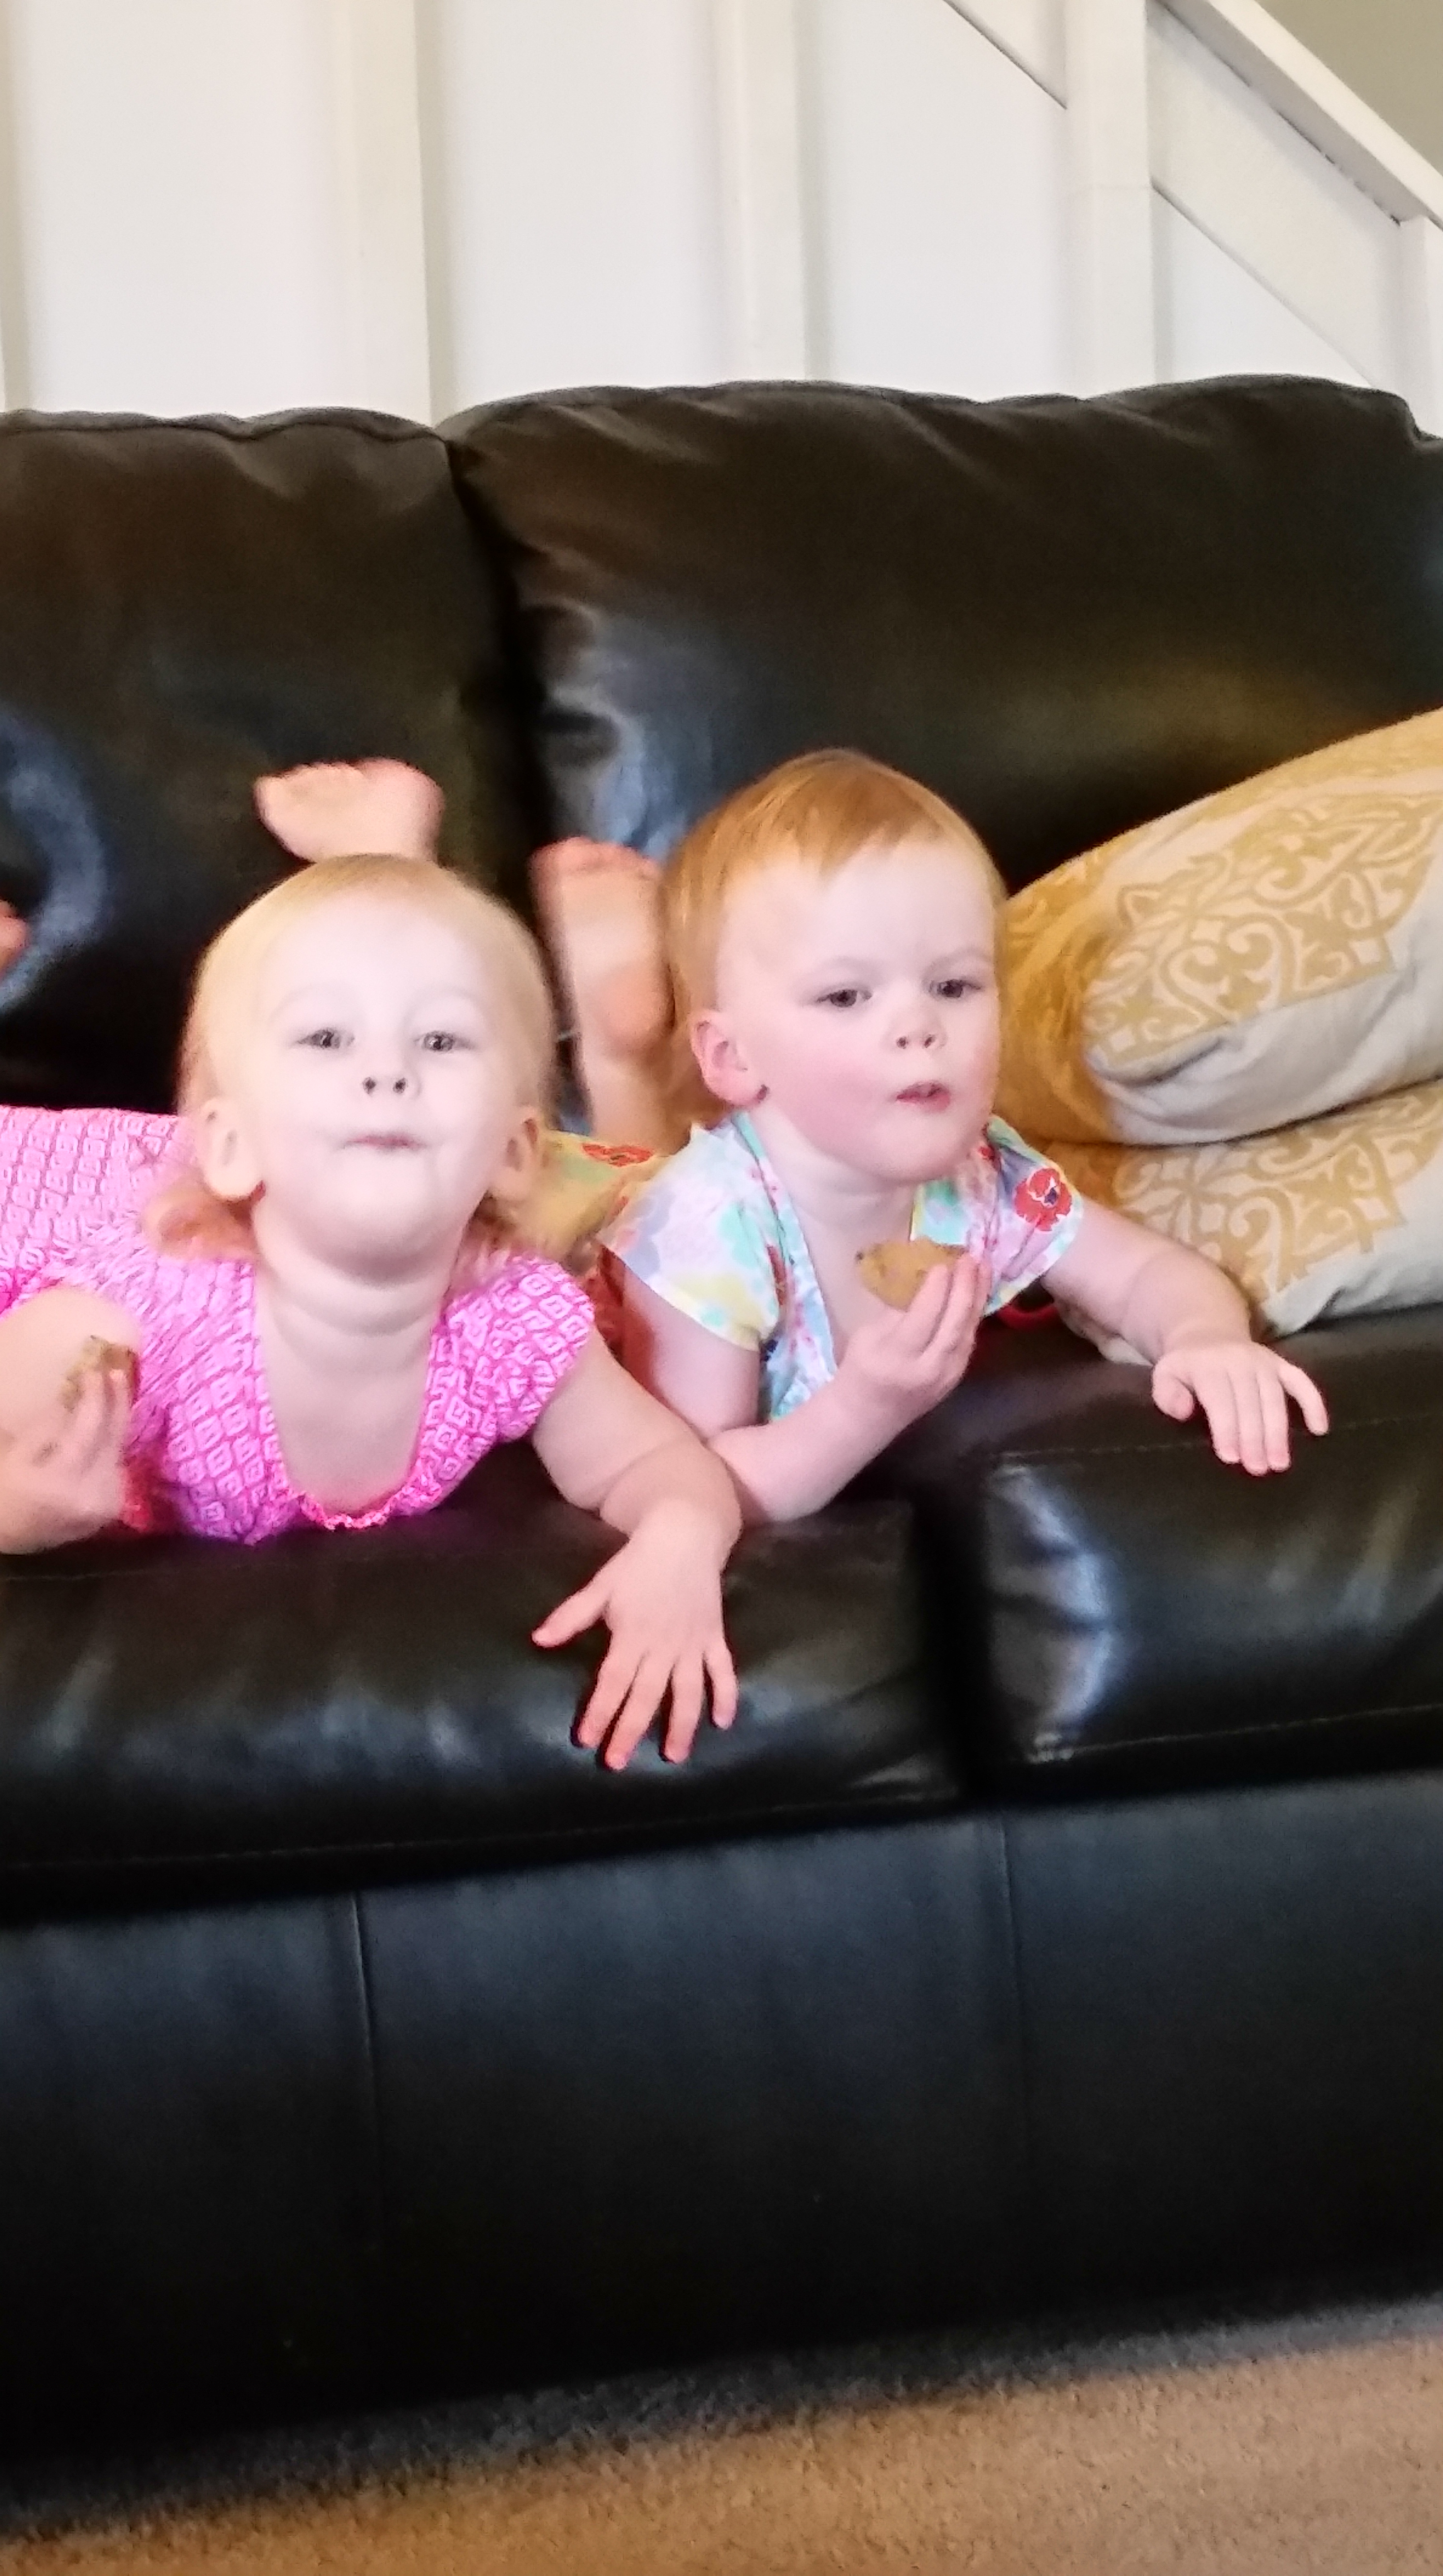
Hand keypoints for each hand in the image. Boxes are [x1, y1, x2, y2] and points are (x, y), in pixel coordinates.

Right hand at [0, 1363, 131, 1550]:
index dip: (96, 1396)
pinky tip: (111, 1419)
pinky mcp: (112, 1507)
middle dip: (117, 1400)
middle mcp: (93, 1493)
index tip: (94, 1369)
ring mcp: (107, 1503)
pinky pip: (117, 1463)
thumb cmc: (5, 1489)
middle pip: (114, 1437)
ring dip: (119, 1417)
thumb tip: (75, 1394)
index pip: (89, 1428)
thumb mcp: (16, 1453)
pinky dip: (114, 1439)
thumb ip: (46, 1426)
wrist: (10, 1535)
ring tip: (116, 1387)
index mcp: (62, 1480)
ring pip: (120, 1449)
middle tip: (116, 1370)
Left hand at [532, 1501, 737, 1770]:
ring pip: (688, 1691)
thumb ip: (571, 1616)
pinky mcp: (714, 1637)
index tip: (586, 1741)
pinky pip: (723, 1671)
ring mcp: (692, 1643)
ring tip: (673, 1757)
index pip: (612, 1682)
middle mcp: (663, 1645)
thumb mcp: (600, 1586)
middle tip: (617, 1764)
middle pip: (646, 1695)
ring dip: (681, 1725)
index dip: (599, 1712)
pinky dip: (726, 1695)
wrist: (685, 1534)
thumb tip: (538, 1639)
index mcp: (631, 1634)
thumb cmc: (637, 1563)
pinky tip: (723, 1723)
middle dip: (630, 1730)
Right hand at [838, 1253, 989, 1440]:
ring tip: (984, 1268)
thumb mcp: (866, 1337)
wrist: (867, 1417)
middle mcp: (927, 1370)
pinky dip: (974, 1316)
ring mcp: (946, 1378)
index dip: (936, 1289)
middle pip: (953, 1325)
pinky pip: (969, 1343)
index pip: (923, 1318)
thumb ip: (897, 1312)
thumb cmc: (859, 1371)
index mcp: (896, 1358)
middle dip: (964, 1288)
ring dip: (977, 1298)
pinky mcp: (956, 1379)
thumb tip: (924, 1280)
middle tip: (970, 1258)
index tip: (942, 1262)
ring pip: (968, 1333)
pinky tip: (979, 1294)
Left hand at [1152, 1335, 1328, 1472]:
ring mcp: (1264, 1362)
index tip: (1231, 1458)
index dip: (1226, 1429)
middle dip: (1254, 1438)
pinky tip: (1320, 1430)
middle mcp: (1240, 1361)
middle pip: (1250, 1403)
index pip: (1220, 1400)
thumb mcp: (1165, 1376)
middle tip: (1258, 1469)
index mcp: (1208, 1365)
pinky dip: (1313, 1403)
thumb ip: (1167, 1394)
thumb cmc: (1185, 1368)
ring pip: (1275, 1398)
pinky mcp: (1281, 1365)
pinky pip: (1301, 1382)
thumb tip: (1183, 1411)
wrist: (1206, 1334)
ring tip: (1280, 1463)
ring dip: (1278, 1432)